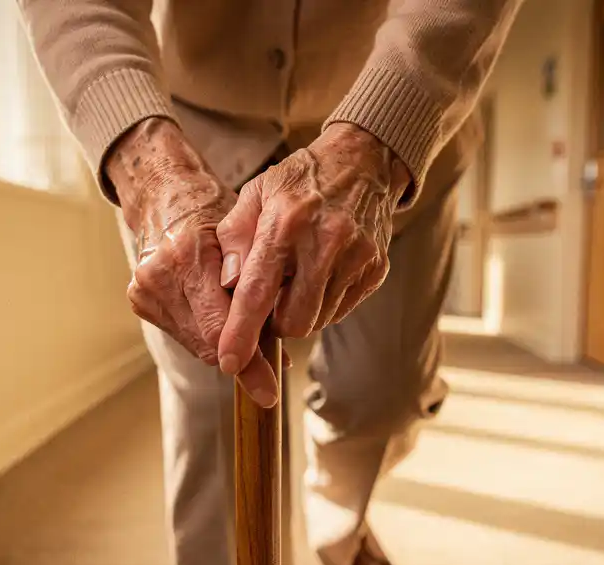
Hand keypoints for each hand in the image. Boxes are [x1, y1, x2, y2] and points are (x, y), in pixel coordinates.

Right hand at [107, 118, 279, 405]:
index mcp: (189, 253)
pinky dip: (206, 333)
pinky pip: (183, 333)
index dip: (248, 362)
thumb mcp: (250, 243)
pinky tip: (216, 318)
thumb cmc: (220, 218)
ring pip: (196, 343)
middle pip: (207, 341)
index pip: (221, 327)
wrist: (170, 197)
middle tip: (269, 372)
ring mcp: (144, 288)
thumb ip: (263, 292)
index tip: (268, 392)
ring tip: (245, 335)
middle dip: (241, 356)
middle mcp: (160, 273)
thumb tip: (280, 354)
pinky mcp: (138, 299)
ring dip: (224, 345)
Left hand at [215, 123, 410, 378]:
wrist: (363, 162)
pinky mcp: (376, 270)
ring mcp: (356, 258)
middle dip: (276, 323)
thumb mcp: (256, 194)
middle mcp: (325, 243)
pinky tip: (322, 275)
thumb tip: (227, 286)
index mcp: (285, 223)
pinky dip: (325, 303)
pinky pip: (341, 310)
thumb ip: (234, 239)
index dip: (241, 333)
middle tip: (272, 298)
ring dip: (301, 312)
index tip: (228, 362)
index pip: (258, 293)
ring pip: (319, 320)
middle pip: (294, 321)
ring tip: (298, 278)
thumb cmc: (299, 182)